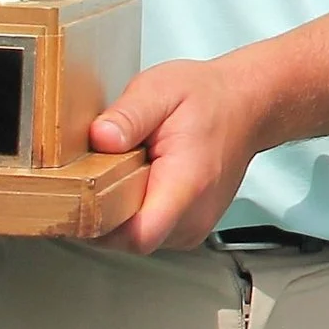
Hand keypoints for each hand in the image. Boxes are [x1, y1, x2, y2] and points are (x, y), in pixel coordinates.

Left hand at [92, 57, 271, 253]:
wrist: (246, 106)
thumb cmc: (208, 99)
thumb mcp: (161, 89)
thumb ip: (128, 114)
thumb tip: (100, 137)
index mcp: (187, 184)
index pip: (138, 234)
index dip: (100, 223)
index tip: (82, 196)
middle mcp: (194, 215)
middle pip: (130, 240)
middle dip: (103, 212)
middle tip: (100, 172)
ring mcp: (194, 227)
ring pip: (136, 240)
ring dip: (119, 213)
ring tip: (124, 173)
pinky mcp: (189, 228)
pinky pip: (149, 233)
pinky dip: (134, 213)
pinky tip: (138, 182)